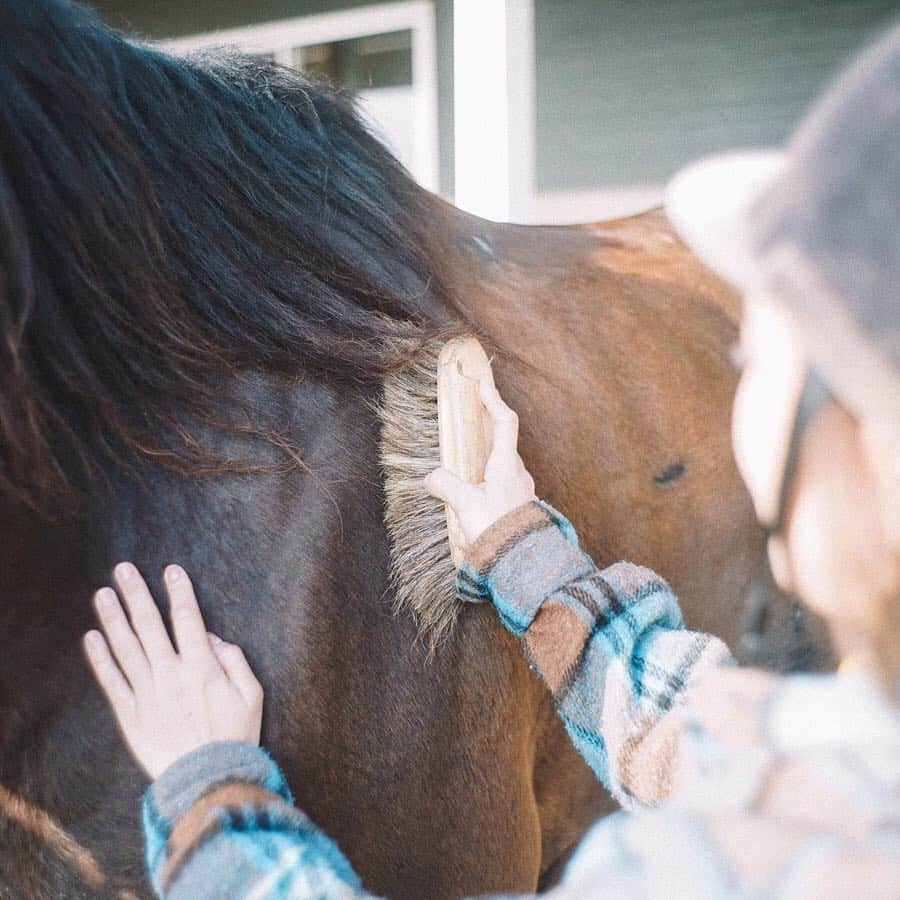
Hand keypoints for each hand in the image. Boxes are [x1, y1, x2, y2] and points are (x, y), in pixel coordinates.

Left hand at [83, 562, 262, 779]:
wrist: (208, 780)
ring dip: (113, 618)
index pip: (188, 619)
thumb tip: (214, 639)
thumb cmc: (236, 737)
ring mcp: (148, 694)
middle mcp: (171, 675)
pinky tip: (92, 637)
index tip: (170, 570)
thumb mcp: (253, 695)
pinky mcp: (131, 716)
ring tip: (103, 594)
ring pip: (126, 648)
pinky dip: (101, 659)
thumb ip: (236, 662)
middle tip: (124, 569)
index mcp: (203, 667)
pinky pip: (113, 682)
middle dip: (137, 594)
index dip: (179, 592)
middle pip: (150, 626)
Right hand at [425, 376, 535, 543]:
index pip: (504, 422)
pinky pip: (502, 476)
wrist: (522, 560)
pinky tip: (476, 481)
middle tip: (476, 406)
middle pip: (504, 436)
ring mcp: (519, 487)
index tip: (483, 383)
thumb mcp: (465, 505)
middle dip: (490, 419)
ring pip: (504, 458)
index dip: (494, 399)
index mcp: (506, 464)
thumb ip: (446, 485)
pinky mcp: (516, 503)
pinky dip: (489, 468)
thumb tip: (431, 477)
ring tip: (471, 444)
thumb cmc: (497, 529)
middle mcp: (517, 472)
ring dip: (489, 446)